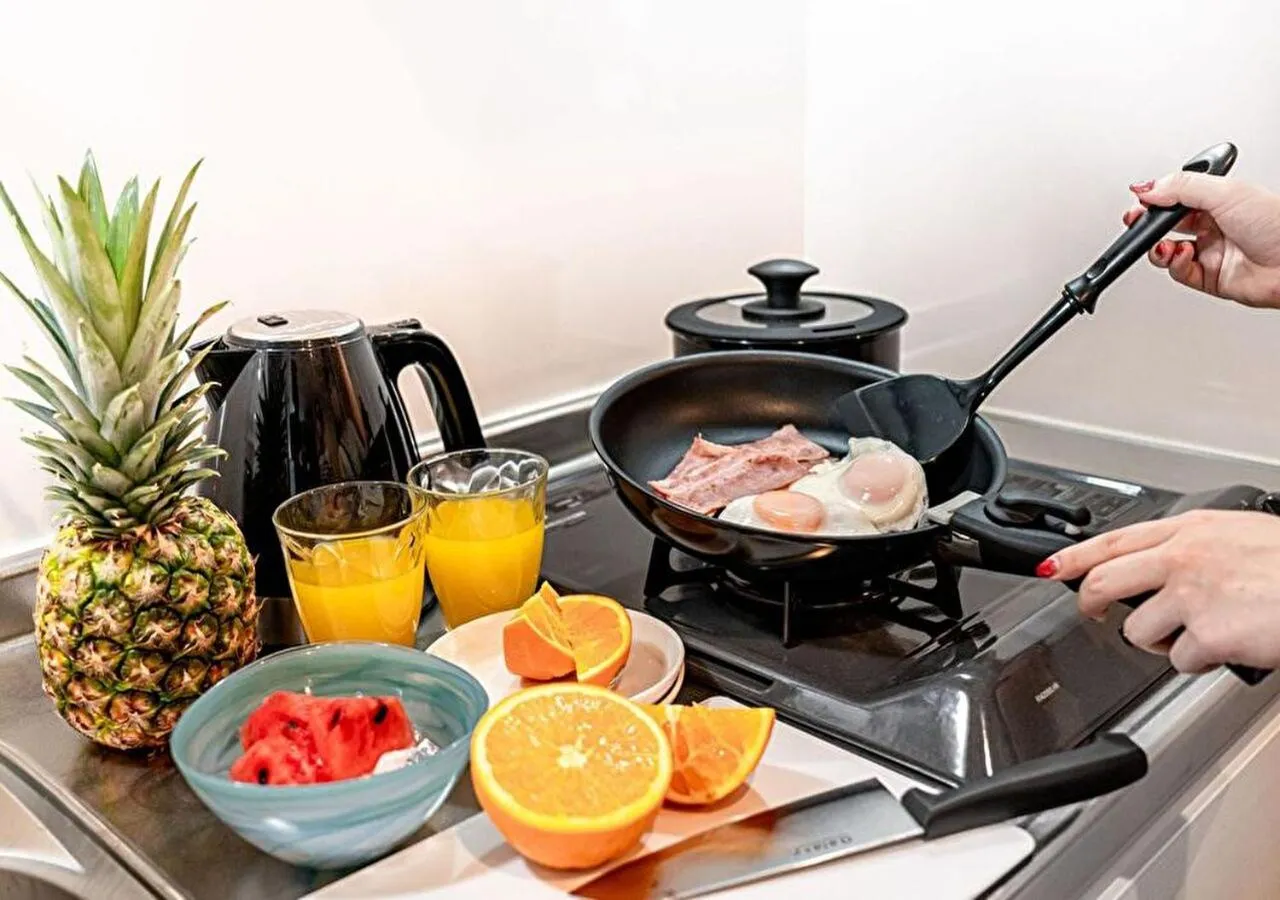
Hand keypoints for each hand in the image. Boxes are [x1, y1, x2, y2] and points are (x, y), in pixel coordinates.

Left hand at [1041, 510, 1279, 672]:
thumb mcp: (1241, 537)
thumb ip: (1196, 548)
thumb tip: (1164, 566)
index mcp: (1192, 530)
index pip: (1114, 540)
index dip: (1074, 555)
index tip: (1052, 567)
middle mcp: (1183, 558)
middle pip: (1105, 582)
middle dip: (1090, 604)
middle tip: (1093, 614)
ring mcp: (1191, 596)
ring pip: (1139, 631)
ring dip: (1163, 641)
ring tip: (1200, 634)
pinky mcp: (1205, 635)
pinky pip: (1180, 661)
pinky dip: (1200, 662)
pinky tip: (1226, 648)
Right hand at [1125, 172, 1279, 308]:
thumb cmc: (1276, 224)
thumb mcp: (1226, 192)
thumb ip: (1182, 187)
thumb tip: (1147, 187)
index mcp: (1219, 200)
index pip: (1176, 197)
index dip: (1156, 199)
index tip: (1140, 200)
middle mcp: (1215, 225)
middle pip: (1168, 225)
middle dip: (1148, 225)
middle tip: (1138, 223)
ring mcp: (1212, 252)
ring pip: (1169, 252)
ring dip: (1159, 249)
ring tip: (1163, 246)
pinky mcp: (1210, 278)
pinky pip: (1181, 274)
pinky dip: (1176, 266)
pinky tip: (1182, 257)